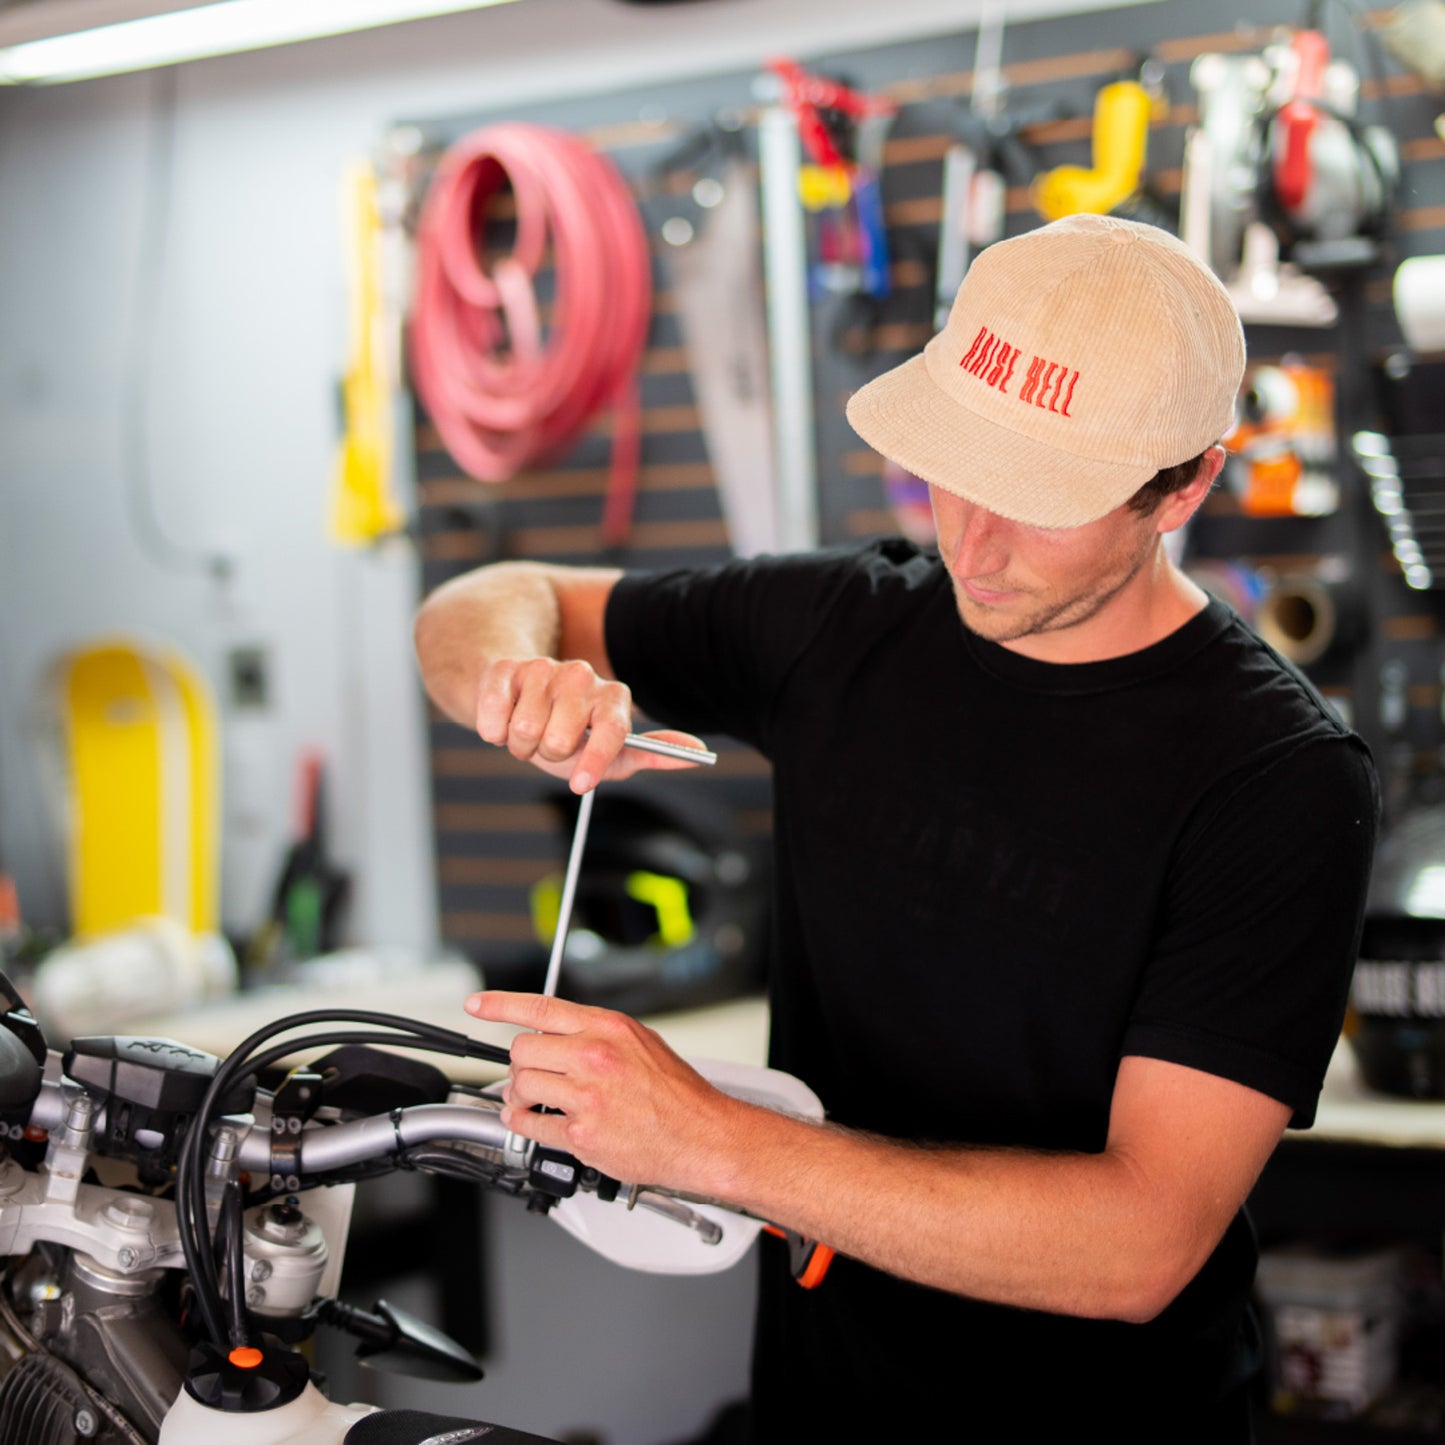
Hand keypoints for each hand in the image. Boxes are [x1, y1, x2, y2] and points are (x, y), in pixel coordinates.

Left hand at [465, 990, 745, 1192]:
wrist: (703, 1135)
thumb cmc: (679, 1094)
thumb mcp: (642, 1042)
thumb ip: (598, 1034)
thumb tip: (561, 1032)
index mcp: (608, 1028)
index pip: (540, 1008)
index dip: (500, 1004)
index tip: (477, 1004)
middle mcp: (594, 1057)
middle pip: (523, 1050)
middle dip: (522, 1063)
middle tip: (532, 1074)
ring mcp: (586, 1097)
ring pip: (521, 1086)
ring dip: (520, 1095)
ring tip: (534, 1100)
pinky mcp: (582, 1134)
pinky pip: (530, 1125)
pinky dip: (523, 1124)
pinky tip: (531, 1121)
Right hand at [474, 656, 705, 792]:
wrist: (517, 698)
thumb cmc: (568, 733)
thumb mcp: (612, 751)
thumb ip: (652, 753)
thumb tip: (700, 753)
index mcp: (613, 698)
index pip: (612, 731)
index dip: (594, 760)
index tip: (580, 785)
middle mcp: (582, 677)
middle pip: (558, 739)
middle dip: (546, 754)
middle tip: (548, 745)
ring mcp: (543, 668)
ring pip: (524, 729)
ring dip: (519, 743)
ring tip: (527, 731)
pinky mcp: (506, 667)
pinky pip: (494, 713)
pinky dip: (493, 729)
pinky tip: (503, 719)